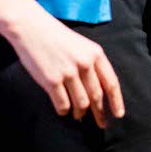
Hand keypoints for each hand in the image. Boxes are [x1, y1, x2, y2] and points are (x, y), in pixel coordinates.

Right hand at [2, 9, 124, 127]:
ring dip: (80, 113)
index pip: (111, 83)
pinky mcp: (52, 81)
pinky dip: (64, 111)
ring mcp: (68, 73)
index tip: (119, 115)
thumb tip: (99, 92)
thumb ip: (92, 64)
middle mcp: (84, 64)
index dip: (116, 101)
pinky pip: (63, 105)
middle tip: (101, 123)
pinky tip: (62, 110)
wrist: (31, 28)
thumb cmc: (57, 38)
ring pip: (81, 103)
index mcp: (95, 54)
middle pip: (97, 96)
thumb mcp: (82, 45)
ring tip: (78, 116)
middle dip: (100, 113)